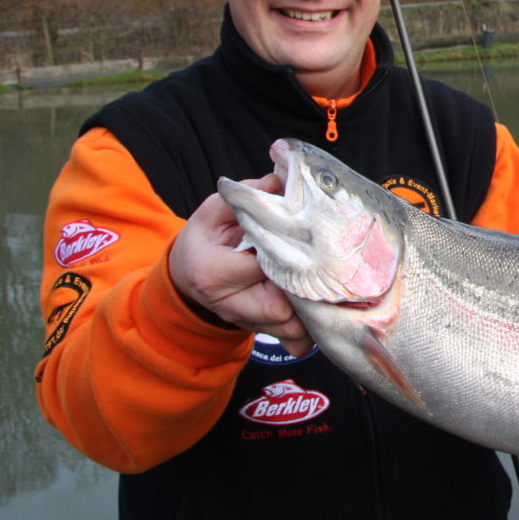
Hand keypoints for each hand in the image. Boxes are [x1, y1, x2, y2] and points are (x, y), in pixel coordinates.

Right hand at [168, 173, 313, 356]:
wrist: (189, 279)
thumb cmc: (204, 240)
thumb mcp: (214, 213)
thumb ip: (246, 195)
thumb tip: (280, 179)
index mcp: (212, 271)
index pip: (258, 268)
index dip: (286, 254)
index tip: (305, 239)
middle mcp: (229, 303)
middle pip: (278, 307)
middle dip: (304, 288)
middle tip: (326, 266)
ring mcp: (246, 322)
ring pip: (290, 328)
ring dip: (313, 311)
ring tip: (329, 286)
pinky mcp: (262, 331)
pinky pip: (293, 340)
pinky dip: (311, 330)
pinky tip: (323, 312)